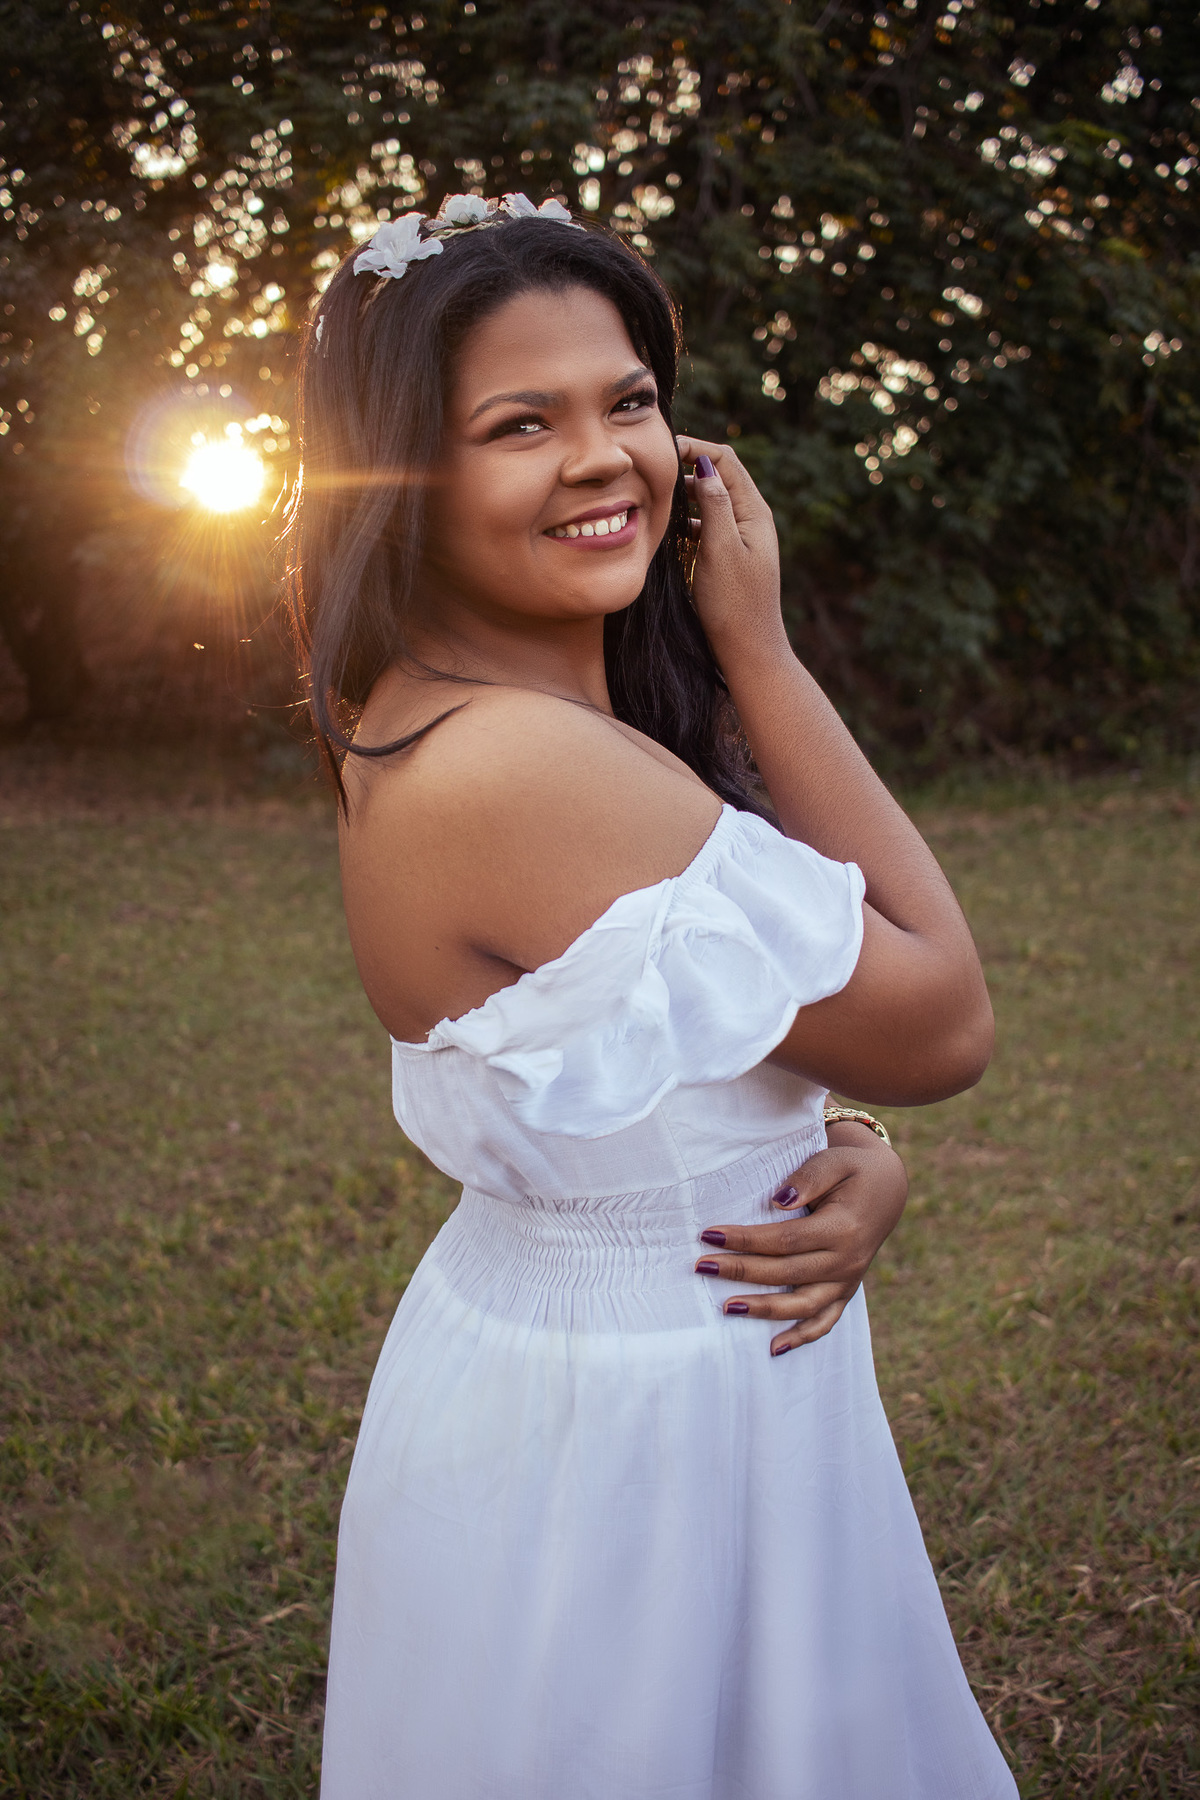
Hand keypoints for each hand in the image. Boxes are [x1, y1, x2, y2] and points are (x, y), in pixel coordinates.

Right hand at [675, 434, 786, 664]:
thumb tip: (704, 465)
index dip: (695, 448)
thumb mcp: (721, 550)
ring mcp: (739, 538)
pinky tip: (667, 531)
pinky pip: (704, 526)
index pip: (725, 460)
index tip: (662, 449)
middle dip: (687, 466)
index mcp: (754, 512)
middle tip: (651, 469)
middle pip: (718, 475)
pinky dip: (686, 521)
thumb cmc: (735, 604)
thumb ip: (714, 506)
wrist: (748, 651)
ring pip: (709, 501)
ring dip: (684, 495)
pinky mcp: (727, 556)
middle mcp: (750, 519)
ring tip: (654, 496)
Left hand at [693, 1126, 907, 1356]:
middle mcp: (847, 1261)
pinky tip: (773, 1349)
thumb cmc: (854, 1171)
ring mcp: (848, 1281)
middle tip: (702, 1266)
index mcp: (843, 1229)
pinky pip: (825, 1321)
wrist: (888, 1189)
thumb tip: (777, 1203)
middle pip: (786, 1273)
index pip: (784, 1239)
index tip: (710, 1236)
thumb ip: (808, 1179)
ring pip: (802, 1305)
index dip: (745, 1239)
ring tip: (727, 1308)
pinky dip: (801, 1337)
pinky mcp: (846, 1292)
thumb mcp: (835, 1161)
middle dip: (741, 1271)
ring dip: (764, 1309)